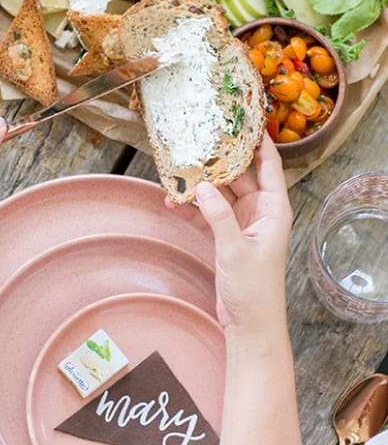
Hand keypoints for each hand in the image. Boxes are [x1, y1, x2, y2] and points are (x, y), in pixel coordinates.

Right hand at [194, 133, 292, 331]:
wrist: (249, 327)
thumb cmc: (254, 291)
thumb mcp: (235, 249)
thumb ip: (218, 216)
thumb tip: (202, 186)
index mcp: (274, 210)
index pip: (269, 166)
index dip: (259, 141)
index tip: (244, 117)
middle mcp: (260, 211)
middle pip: (239, 175)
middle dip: (219, 159)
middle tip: (198, 139)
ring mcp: (242, 223)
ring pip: (219, 194)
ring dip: (199, 185)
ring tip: (176, 171)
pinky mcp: (226, 237)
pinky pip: (207, 214)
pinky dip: (191, 208)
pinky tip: (171, 201)